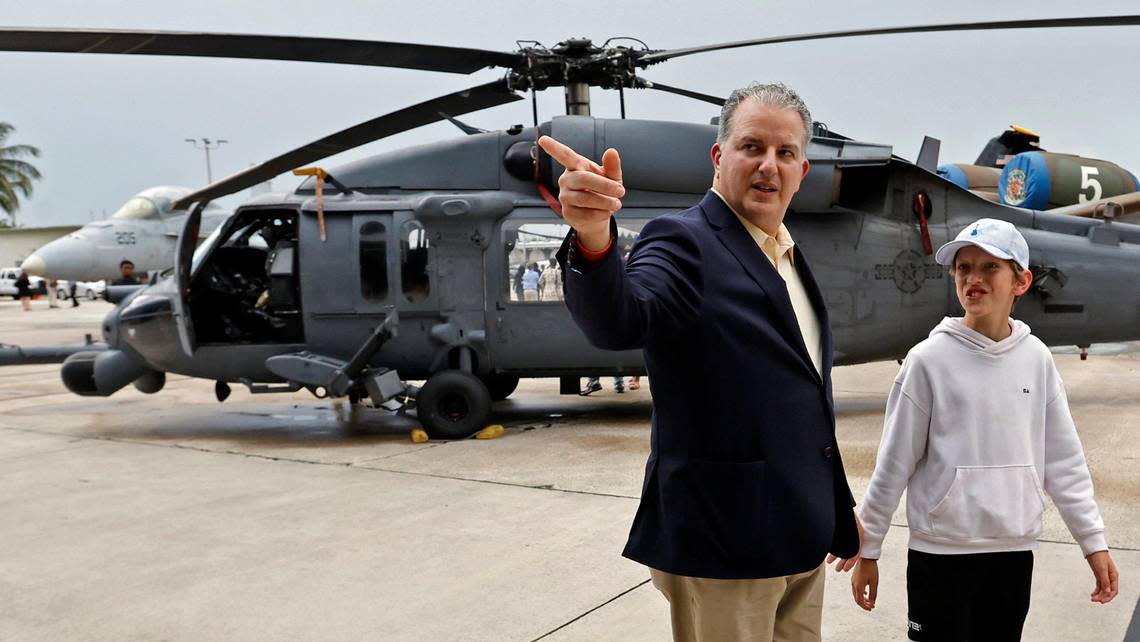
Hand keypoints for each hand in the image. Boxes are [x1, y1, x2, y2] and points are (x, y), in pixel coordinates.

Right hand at [536, 135, 623, 250]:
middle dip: (604, 185)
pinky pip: (586, 213)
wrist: (598, 217)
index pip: (564, 155)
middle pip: (583, 179)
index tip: (542, 139)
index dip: (554, 147)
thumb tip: (612, 151)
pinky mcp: (567, 212)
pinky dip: (601, 213)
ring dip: (605, 201)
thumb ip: (612, 166)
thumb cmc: (603, 191)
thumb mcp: (611, 177)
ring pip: (585, 198)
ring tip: (617, 204)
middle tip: (621, 191)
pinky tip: (605, 212)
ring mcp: (565, 197)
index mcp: (576, 166)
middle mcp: (566, 180)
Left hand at [826, 511, 863, 571]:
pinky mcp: (844, 535)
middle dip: (843, 562)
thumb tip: (842, 533)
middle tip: (838, 569)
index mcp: (858, 533)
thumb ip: (849, 525)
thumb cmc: (845, 510)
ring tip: (830, 563)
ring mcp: (849, 536)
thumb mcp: (850, 519)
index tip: (846, 569)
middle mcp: (855, 535)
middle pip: (850, 552)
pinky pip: (841, 545)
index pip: (857, 551)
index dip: (851, 561)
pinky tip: (829, 555)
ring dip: (837, 557)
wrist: (842, 503)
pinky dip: (835, 551)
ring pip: (844, 549)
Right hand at [851, 558, 878, 610]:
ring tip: (869, 601)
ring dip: (862, 599)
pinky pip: (855, 589)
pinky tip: (866, 594)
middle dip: (864, 604)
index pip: (860, 601)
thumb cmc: (871, 569)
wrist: (865, 557)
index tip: (871, 608)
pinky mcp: (854, 578)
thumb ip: (873, 594)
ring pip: (855, 594)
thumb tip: (872, 604)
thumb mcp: (874, 583)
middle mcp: (854, 584)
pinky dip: (860, 593)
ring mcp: (853, 581)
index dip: (865, 607)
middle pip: (857, 599)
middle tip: (871, 607)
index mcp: (858, 586)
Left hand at [1087, 550, 1118, 603]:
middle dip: (1102, 597)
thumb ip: (1105, 580)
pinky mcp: (1099, 575)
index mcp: (1114, 576)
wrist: (1093, 549)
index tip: (1102, 601)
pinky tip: (1092, 594)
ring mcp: (1104, 576)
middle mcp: (1110, 577)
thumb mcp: (1102, 569)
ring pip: (1103, 589)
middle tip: (1095, 600)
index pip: (1114, 590)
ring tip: (1092, 599)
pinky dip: (1096, 591)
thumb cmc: (1099, 557)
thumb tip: (1107, 591)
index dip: (1108, 597)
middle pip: (1108, 591)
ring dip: (1099, 594)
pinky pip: (1099, 585)